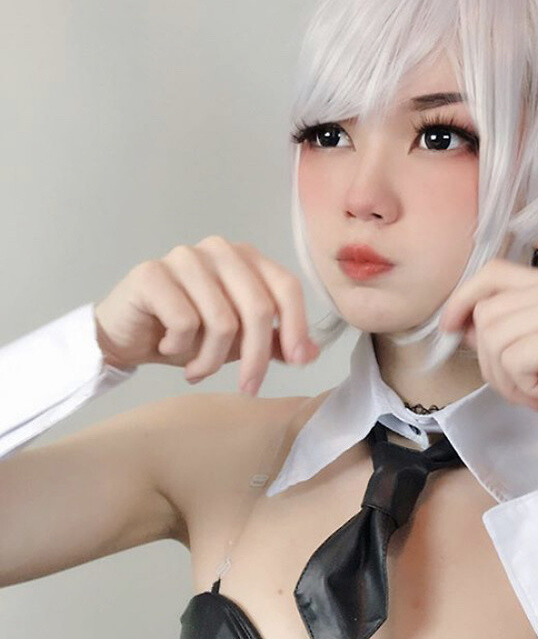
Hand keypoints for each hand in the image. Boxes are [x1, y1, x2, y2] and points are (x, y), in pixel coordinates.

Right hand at [93, 235, 319, 394]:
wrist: (126, 336)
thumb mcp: (238, 342)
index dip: (296, 326)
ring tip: (198, 369)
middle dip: (256, 357)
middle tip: (248, 388)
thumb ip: (275, 342)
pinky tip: (167, 348)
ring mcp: (184, 257)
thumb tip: (311, 353)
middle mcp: (219, 250)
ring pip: (222, 321)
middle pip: (259, 308)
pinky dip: (180, 349)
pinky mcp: (152, 273)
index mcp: (246, 258)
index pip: (286, 287)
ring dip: (212, 360)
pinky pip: (184, 322)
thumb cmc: (185, 334)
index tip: (296, 363)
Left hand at [438, 259, 537, 463]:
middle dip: (491, 358)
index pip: (496, 272)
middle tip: (524, 386)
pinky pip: (511, 358)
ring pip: (493, 335)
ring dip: (506, 377)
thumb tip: (460, 322)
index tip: (450, 327)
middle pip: (488, 309)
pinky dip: (521, 387)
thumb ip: (509, 329)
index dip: (464, 298)